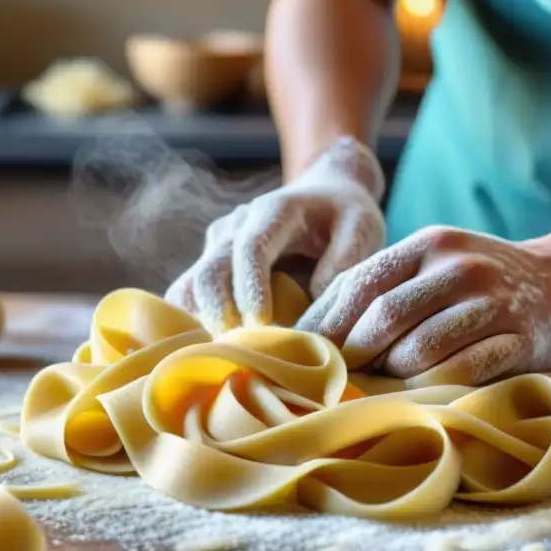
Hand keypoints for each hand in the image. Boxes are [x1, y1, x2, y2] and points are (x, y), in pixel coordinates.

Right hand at [165, 137, 385, 331]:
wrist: (325, 192)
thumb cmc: (346, 215)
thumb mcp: (362, 228)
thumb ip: (343, 262)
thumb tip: (311, 310)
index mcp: (274, 212)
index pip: (250, 249)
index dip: (251, 289)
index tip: (261, 324)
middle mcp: (236, 225)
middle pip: (209, 273)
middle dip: (221, 316)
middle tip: (245, 353)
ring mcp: (218, 244)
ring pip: (189, 288)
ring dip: (202, 325)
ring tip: (228, 357)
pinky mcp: (211, 263)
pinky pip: (188, 298)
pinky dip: (195, 325)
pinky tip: (214, 351)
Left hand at [297, 226, 550, 385]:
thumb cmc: (485, 281)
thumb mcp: (439, 263)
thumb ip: (390, 286)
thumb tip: (320, 330)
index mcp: (428, 245)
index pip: (360, 283)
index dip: (325, 323)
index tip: (303, 354)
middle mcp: (458, 267)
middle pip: (384, 316)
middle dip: (354, 354)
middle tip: (340, 380)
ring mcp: (492, 302)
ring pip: (421, 347)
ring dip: (394, 375)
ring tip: (385, 386)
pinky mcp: (522, 338)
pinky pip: (464, 369)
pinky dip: (435, 387)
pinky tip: (425, 394)